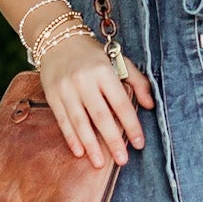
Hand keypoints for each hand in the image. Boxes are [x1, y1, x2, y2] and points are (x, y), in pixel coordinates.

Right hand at [38, 32, 155, 168]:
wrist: (57, 38)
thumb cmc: (93, 54)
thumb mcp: (119, 60)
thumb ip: (137, 81)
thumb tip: (150, 105)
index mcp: (104, 71)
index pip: (121, 103)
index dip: (131, 125)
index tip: (139, 143)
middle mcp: (84, 81)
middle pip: (101, 116)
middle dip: (112, 140)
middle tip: (122, 160)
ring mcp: (66, 89)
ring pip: (80, 121)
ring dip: (91, 144)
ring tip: (100, 163)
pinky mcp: (52, 95)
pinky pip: (63, 120)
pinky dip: (71, 137)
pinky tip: (79, 152)